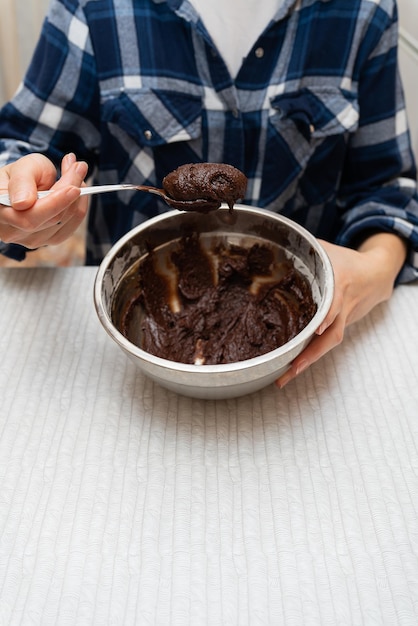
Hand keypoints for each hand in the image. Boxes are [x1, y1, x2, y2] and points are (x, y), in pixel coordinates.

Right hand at [0, 152, 88, 248]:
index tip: (74, 188)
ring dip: (77, 198)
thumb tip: (24, 203)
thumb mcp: (20, 168)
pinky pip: (71, 227)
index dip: (54, 204)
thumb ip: (21, 182)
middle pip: (51, 220)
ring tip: (74, 174)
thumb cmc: (19, 176)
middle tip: (79, 168)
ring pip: (64, 222)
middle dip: (70, 194)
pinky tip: (75, 191)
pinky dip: (78, 207)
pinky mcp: (48, 241)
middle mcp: (12, 231)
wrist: (22, 187)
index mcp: (0, 211)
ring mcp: (30, 240)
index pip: (29, 217)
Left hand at [276, 233, 407, 387]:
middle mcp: (342, 306)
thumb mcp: (325, 249)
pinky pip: (325, 343)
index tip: (318, 327)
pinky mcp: (340, 327)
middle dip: (310, 354)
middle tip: (290, 368)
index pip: (335, 302)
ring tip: (284, 378)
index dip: (328, 315)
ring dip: (307, 362)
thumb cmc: (346, 261)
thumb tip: (272, 246)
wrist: (378, 275)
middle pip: (330, 334)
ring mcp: (343, 319)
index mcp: (340, 283)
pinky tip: (290, 367)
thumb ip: (302, 250)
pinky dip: (309, 356)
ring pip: (328, 344)